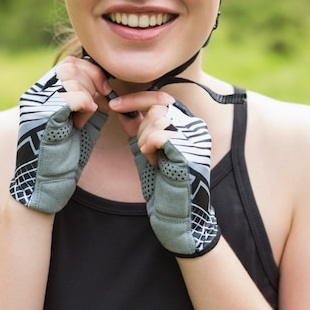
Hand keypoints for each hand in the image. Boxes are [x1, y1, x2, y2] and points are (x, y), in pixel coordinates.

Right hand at [9, 66, 106, 212]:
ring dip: (87, 95)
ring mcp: (37, 105)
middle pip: (70, 67)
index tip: (106, 89)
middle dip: (92, 81)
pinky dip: (84, 103)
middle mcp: (35, 96)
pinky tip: (86, 117)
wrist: (46, 185)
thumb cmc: (64, 157)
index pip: (69, 65)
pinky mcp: (42, 118)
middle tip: (100, 101)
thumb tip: (104, 85)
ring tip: (84, 117)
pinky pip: (70, 97)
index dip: (91, 71)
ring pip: (70, 79)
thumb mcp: (79, 123)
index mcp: (42, 94)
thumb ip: (88, 102)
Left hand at [129, 99, 219, 256]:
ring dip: (145, 139)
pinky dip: (150, 147)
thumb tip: (121, 107)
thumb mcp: (146, 149)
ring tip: (152, 157)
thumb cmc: (163, 183)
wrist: (176, 212)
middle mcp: (196, 126)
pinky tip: (156, 161)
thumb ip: (138, 127)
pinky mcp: (191, 149)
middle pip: (158, 105)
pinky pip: (160, 134)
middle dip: (141, 126)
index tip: (114, 104)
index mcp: (188, 123)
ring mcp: (195, 137)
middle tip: (144, 148)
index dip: (135, 99)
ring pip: (157, 118)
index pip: (161, 96)